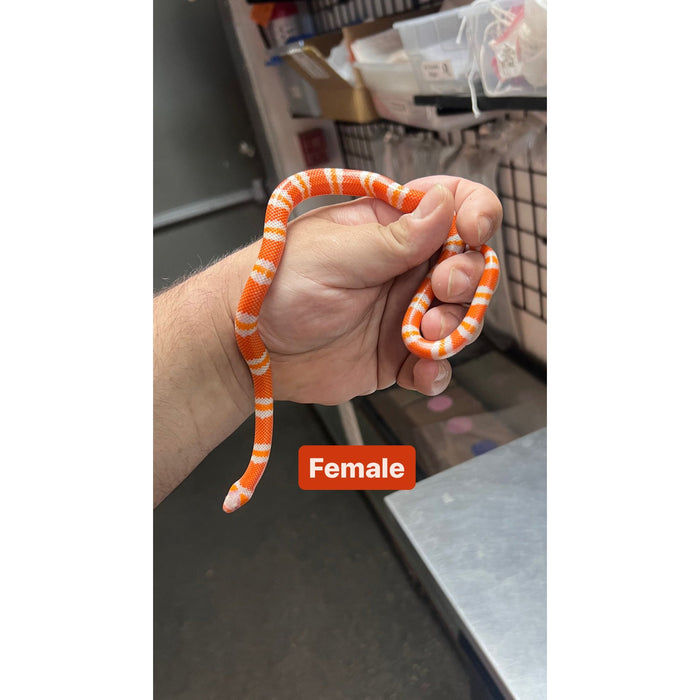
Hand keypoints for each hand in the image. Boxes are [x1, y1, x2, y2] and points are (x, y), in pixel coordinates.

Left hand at [230, 176, 502, 404]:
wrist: (250, 349)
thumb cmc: (277, 286)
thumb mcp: (335, 255)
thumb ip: (394, 238)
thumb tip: (444, 202)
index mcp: (391, 228)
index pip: (452, 203)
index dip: (475, 212)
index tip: (473, 231)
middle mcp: (405, 268)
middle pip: (469, 264)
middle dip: (468, 278)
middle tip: (442, 288)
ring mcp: (403, 313)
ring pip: (461, 316)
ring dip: (456, 327)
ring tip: (422, 335)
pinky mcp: (396, 356)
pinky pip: (434, 364)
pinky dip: (437, 371)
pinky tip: (421, 370)